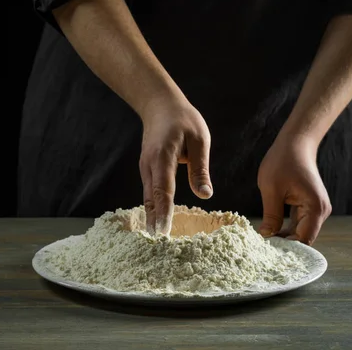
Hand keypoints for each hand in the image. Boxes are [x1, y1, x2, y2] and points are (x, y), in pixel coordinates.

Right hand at [140, 97, 212, 234]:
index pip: (163, 190)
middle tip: (157, 246)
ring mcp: (146, 168)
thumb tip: (205, 194)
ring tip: (157, 240)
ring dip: (152, 217)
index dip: (163, 212)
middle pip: (151, 199)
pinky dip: (152, 207)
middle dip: (154, 222)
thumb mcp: (199, 139)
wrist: (160, 105)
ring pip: (147, 197)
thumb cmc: (183, 120)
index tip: (163, 232)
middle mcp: (149, 166)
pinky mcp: (147, 169)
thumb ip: (200, 168)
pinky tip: (157, 222)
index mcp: (163, 157)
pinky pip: (149, 192)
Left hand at [257, 134, 331, 244]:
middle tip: (263, 250)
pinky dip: (287, 227)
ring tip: (265, 243)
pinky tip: (272, 231)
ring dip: (285, 236)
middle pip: (303, 237)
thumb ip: (271, 215)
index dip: (287, 248)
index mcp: (315, 208)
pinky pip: (299, 222)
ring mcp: (316, 208)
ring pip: (300, 231)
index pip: (304, 239)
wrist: (295, 143)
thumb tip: (266, 236)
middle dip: (285, 244)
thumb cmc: (283, 162)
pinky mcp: (309, 205)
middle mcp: (321, 211)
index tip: (268, 252)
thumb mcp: (271, 190)